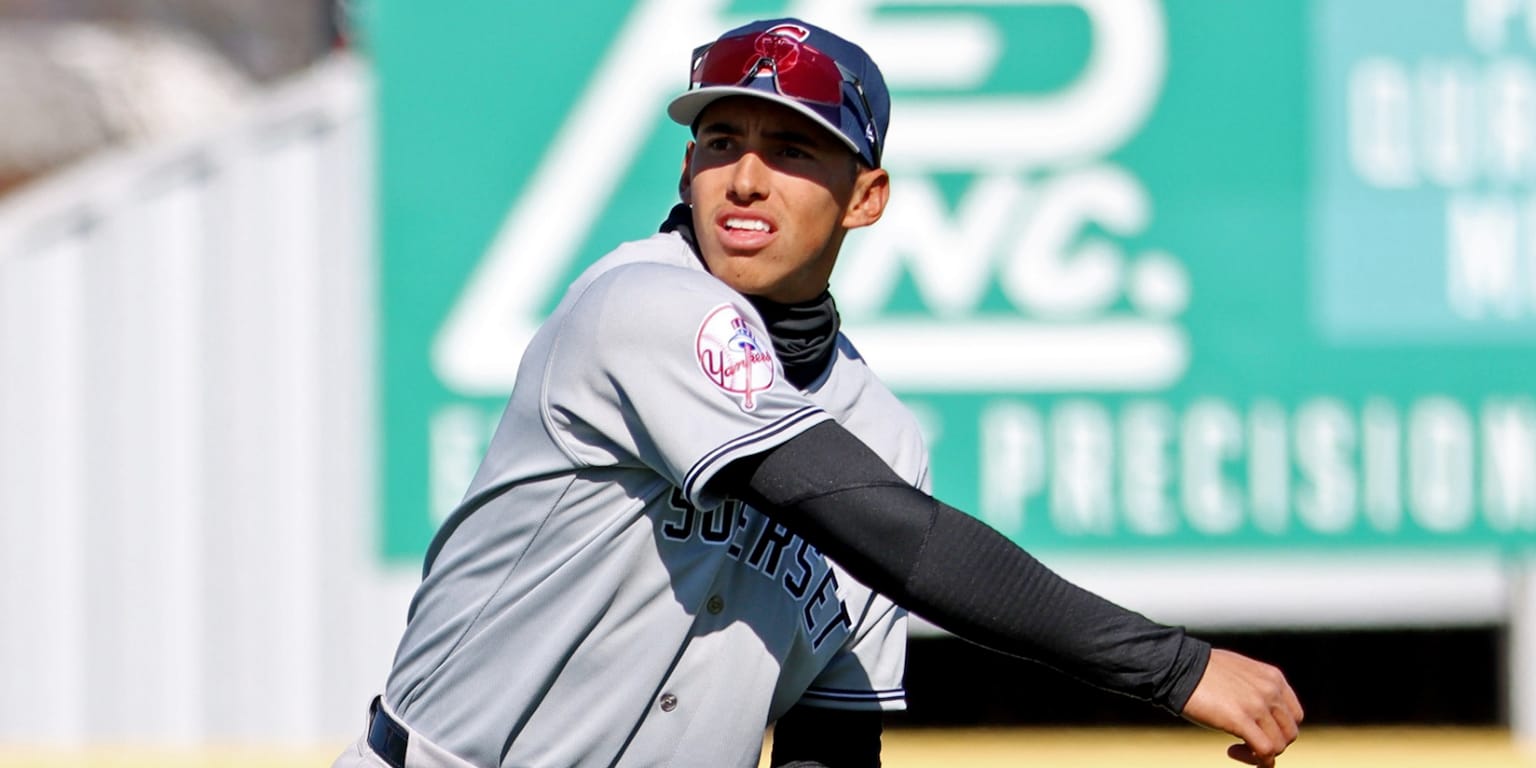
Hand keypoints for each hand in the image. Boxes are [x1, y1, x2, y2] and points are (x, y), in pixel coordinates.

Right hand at [1179, 648, 1302, 766]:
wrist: (1177, 666)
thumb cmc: (1201, 670)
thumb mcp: (1239, 672)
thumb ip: (1255, 688)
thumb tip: (1256, 710)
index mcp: (1273, 678)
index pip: (1294, 716)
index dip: (1279, 731)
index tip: (1259, 733)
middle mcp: (1271, 691)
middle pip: (1289, 734)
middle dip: (1271, 745)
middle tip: (1246, 745)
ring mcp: (1257, 705)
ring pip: (1278, 745)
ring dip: (1260, 755)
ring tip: (1235, 749)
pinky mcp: (1241, 719)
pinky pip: (1264, 751)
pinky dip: (1256, 761)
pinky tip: (1232, 751)